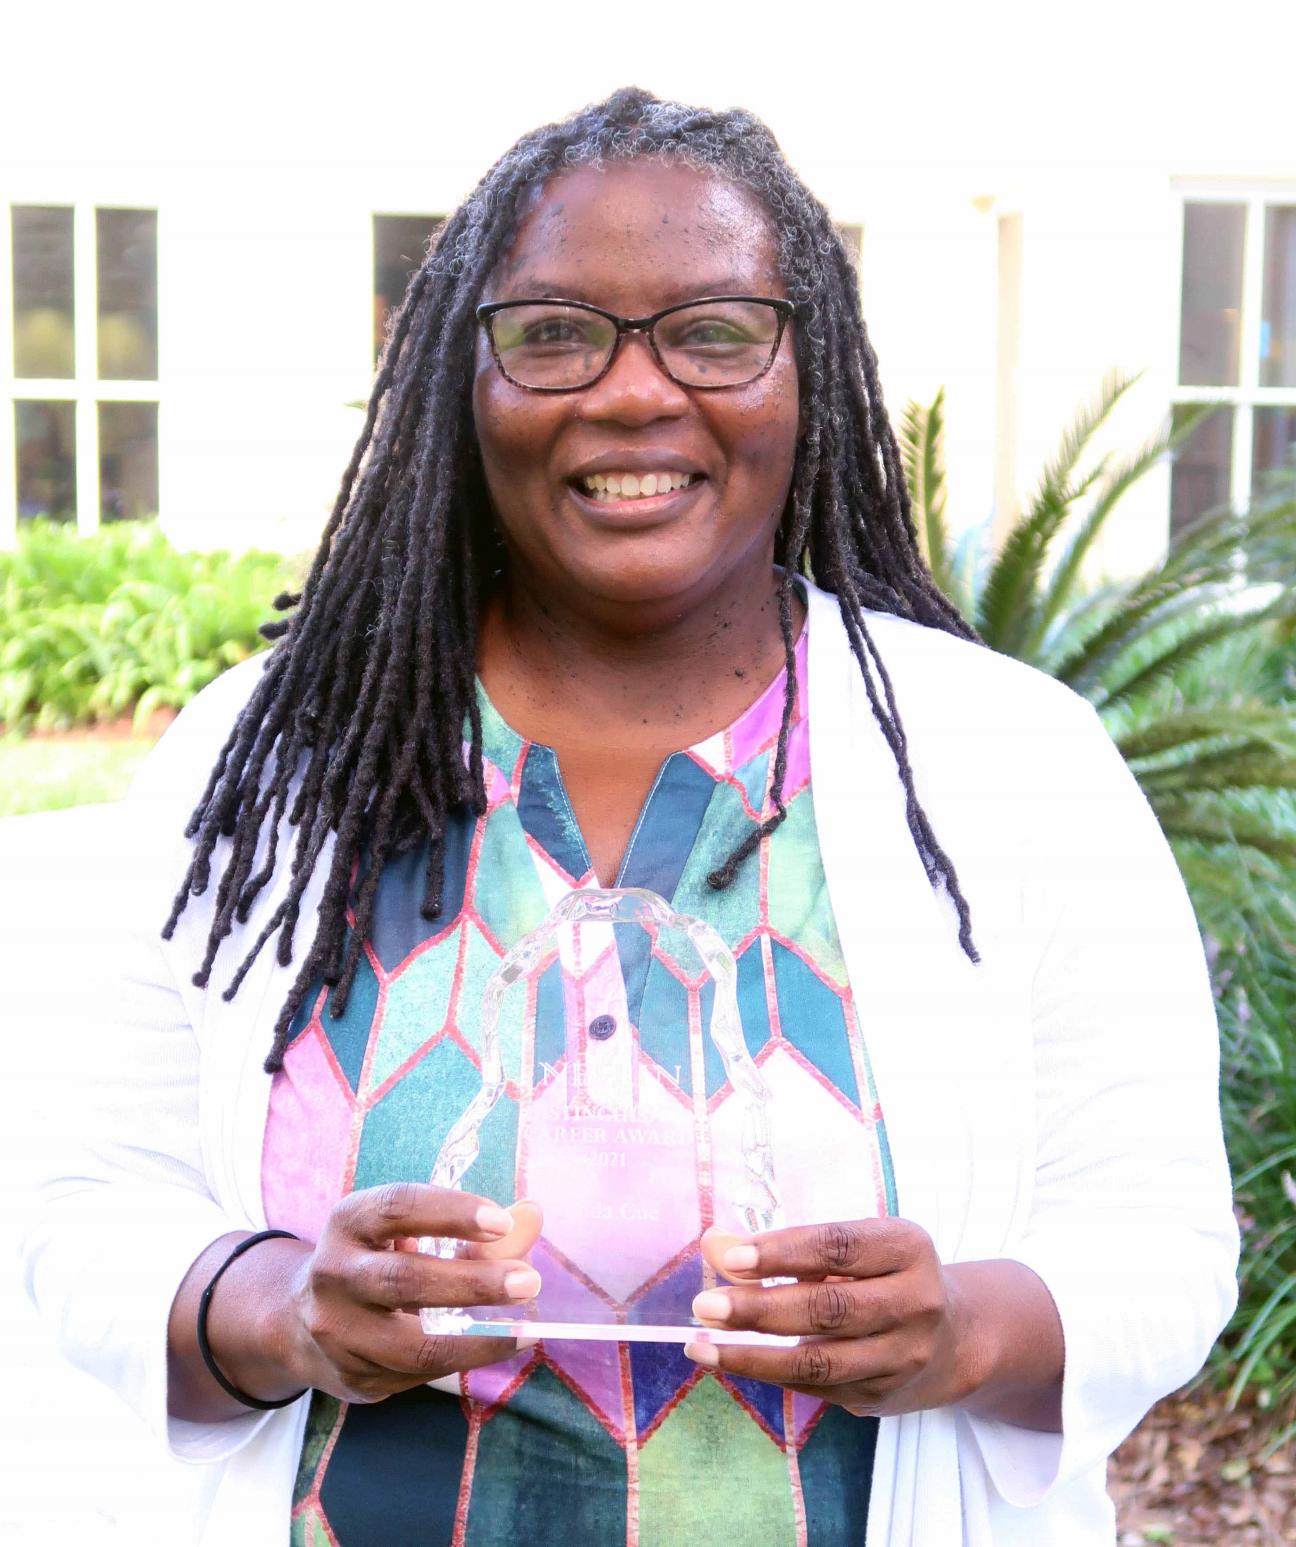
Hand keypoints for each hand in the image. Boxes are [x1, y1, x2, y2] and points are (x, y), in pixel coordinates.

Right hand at [199, 1183, 541, 1410]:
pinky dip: (465, 1360)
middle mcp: (334, 1274)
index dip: (452, 1211)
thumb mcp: (411, 1229)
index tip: (502, 1221)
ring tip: (526, 1327)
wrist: (301, 1320)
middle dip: (473, 1283)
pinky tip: (501, 1346)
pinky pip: (417, 1375)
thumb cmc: (376, 1258)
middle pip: (404, 1279)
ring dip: (477, 1338)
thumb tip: (533, 1215)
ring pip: (412, 1344)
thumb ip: (474, 1226)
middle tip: (529, 1281)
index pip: (398, 1207)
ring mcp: (339, 1332)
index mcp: (349, 1221)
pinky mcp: (354, 1378)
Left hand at [685, 1218, 973, 1418]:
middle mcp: (914, 1303)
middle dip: (759, 1308)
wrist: (955, 1337)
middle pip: (828, 1309)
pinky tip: (728, 1360)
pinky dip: (768, 1374)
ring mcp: (901, 1356)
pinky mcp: (882, 1396)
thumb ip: (785, 1246)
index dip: (783, 1252)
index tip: (731, 1257)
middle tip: (706, 1305)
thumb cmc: (884, 1275)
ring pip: (820, 1362)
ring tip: (702, 1345)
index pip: (838, 1247)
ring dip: (752, 1356)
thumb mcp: (850, 1246)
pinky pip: (816, 1388)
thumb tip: (715, 1243)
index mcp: (906, 1248)